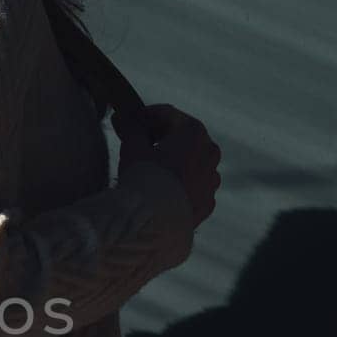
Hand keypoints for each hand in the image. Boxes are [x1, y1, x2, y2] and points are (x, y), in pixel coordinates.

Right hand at [113, 102, 222, 225]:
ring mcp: (212, 179)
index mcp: (194, 132)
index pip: (168, 114)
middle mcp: (210, 152)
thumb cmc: (145, 179)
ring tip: (150, 171)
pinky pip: (193, 187)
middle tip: (138, 144)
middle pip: (183, 137)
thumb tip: (124, 115)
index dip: (145, 116)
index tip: (129, 121)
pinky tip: (161, 191)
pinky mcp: (208, 202)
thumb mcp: (132, 146)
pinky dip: (180, 185)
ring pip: (191, 163)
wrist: (155, 222)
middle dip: (161, 138)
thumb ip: (132, 126)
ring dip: (173, 162)